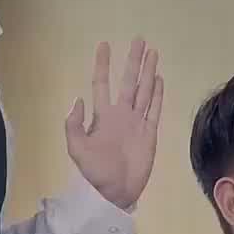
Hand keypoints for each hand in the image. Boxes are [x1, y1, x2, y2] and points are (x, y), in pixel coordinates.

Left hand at [65, 38, 163, 210]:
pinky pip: (154, 109)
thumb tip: (78, 99)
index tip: (104, 45)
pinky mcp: (149, 133)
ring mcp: (136, 123)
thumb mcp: (76, 148)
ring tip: (153, 52)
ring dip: (148, 72)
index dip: (102, 65)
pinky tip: (158, 79)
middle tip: (139, 40)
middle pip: (128, 81)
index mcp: (102, 116)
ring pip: (143, 91)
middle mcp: (120, 114)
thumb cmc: (94, 172)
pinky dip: (156, 94)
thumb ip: (74, 124)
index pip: (102, 83)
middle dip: (132, 61)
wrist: (114, 193)